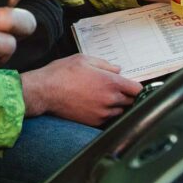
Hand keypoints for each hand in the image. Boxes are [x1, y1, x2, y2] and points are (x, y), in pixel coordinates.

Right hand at [20, 54, 141, 125]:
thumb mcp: (83, 59)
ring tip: (100, 97)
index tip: (129, 85)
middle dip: (125, 95)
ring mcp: (103, 113)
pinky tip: (91, 104)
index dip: (134, 86)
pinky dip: (104, 113)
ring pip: (119, 111)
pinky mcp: (94, 122)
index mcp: (111, 82)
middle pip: (131, 101)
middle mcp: (110, 99)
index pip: (138, 89)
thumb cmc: (61, 73)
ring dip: (115, 105)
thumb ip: (105, 64)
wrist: (44, 91)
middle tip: (112, 89)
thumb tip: (118, 70)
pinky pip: (107, 118)